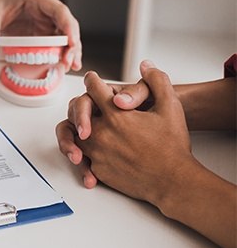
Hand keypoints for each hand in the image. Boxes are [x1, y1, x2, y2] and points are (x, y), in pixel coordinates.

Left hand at [0, 0, 81, 71]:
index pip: (60, 11)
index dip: (69, 27)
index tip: (72, 43)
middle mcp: (46, 10)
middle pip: (67, 25)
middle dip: (72, 44)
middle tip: (70, 62)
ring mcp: (46, 21)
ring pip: (65, 35)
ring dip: (70, 51)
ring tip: (70, 67)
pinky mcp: (43, 32)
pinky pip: (56, 43)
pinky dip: (60, 54)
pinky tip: (61, 66)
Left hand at [74, 63, 194, 205]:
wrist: (173, 182)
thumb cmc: (173, 145)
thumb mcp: (170, 107)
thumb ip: (157, 81)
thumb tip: (145, 65)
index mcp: (116, 114)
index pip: (94, 89)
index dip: (93, 80)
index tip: (91, 79)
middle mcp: (101, 132)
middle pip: (78, 110)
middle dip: (82, 104)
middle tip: (87, 103)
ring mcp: (97, 152)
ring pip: (75, 133)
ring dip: (79, 127)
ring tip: (85, 126)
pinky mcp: (98, 170)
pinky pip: (83, 156)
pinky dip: (85, 150)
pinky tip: (93, 148)